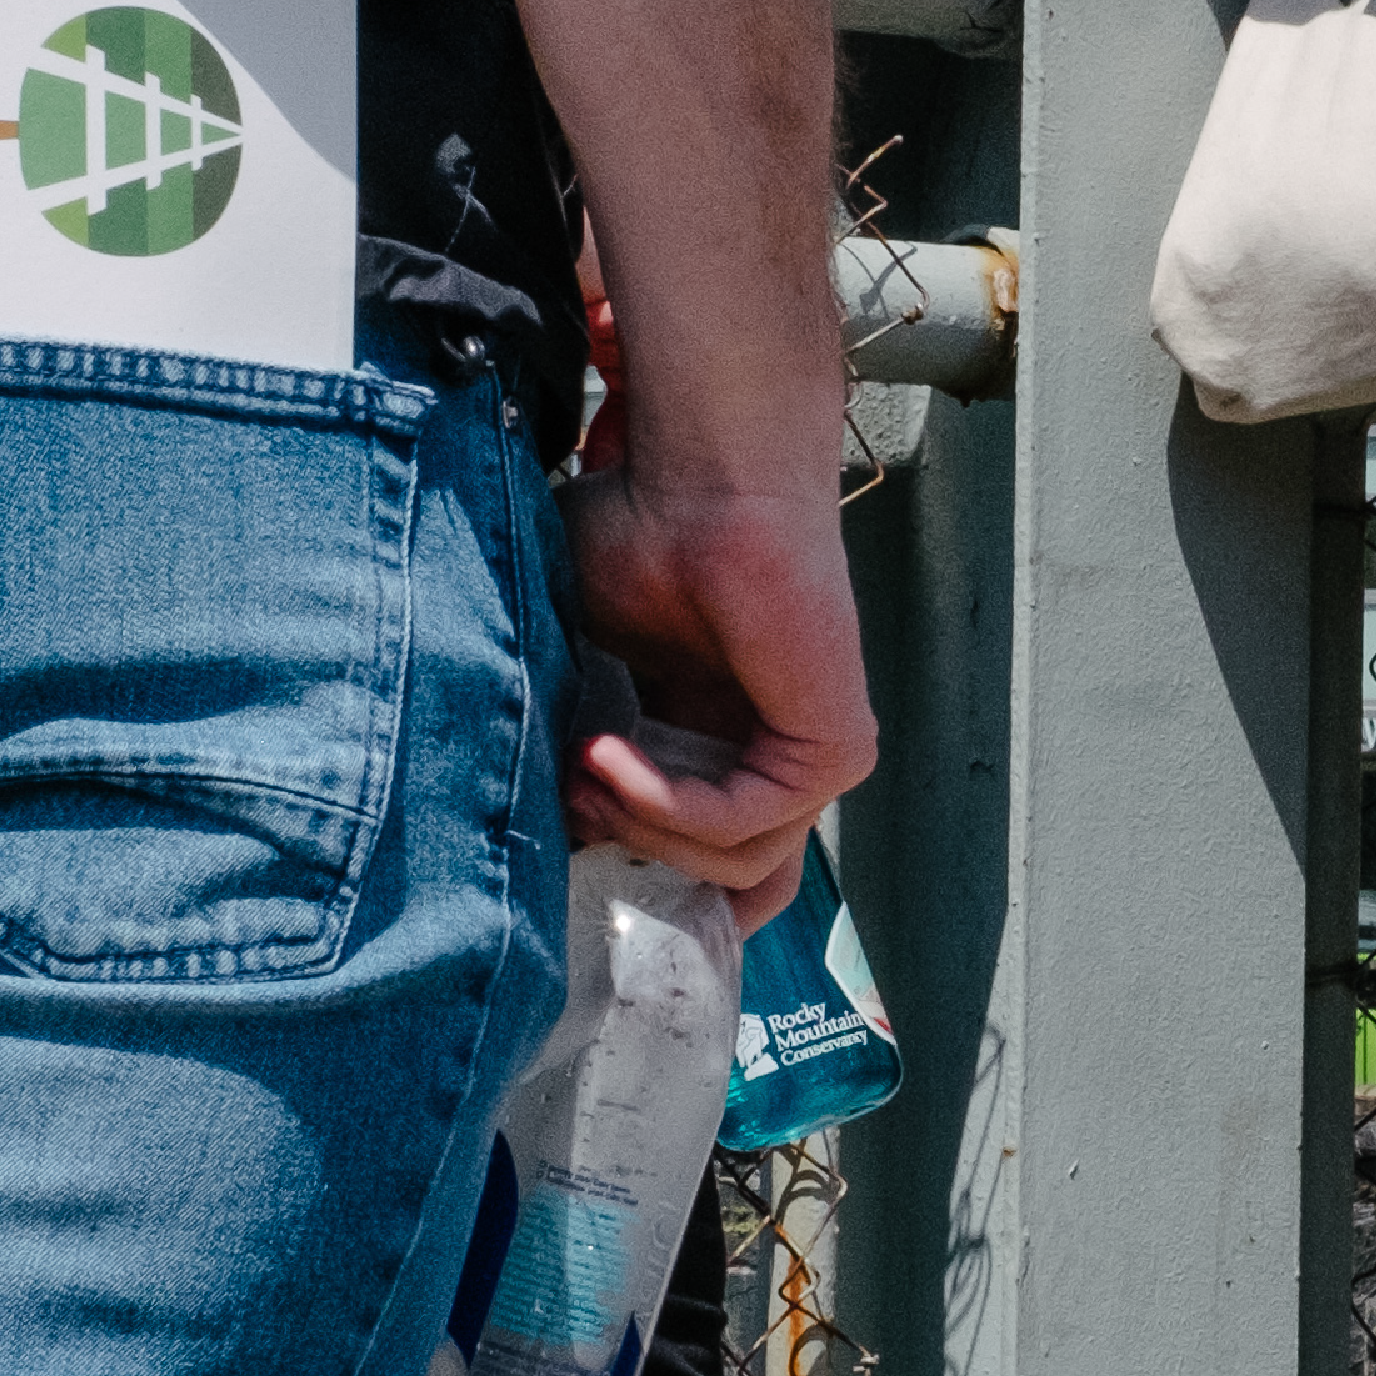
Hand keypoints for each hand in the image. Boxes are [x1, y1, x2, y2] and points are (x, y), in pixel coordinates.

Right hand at [556, 461, 871, 932]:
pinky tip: (607, 753)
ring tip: (582, 768)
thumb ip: (576, 757)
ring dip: (637, 830)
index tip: (559, 859)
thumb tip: (541, 841)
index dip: (638, 886)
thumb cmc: (641, 538)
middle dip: (635, 872)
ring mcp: (813, 761)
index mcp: (726, 747)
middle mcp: (776, 762)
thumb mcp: (582, 664)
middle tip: (566, 809)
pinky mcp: (834, 751)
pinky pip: (744, 825)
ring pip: (734, 871)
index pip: (712, 870)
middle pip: (729, 891)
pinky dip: (666, 804)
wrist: (700, 483)